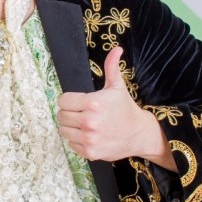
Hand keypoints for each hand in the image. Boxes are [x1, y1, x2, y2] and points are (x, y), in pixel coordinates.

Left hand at [57, 47, 175, 169]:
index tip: (79, 102)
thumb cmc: (125, 109)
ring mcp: (89, 139)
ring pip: (64, 130)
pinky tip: (89, 135)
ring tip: (84, 124)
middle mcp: (89, 122)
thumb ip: (111, 67)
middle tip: (82, 113)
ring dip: (71, 127)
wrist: (140, 134)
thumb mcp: (117, 87)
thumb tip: (116, 48)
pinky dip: (77, 140)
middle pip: (61, 115)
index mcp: (93, 103)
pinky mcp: (90, 152)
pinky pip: (71, 144)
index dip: (69, 100)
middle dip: (69, 113)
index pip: (63, 101)